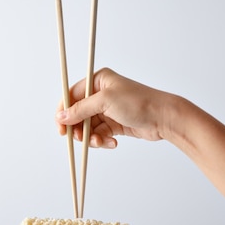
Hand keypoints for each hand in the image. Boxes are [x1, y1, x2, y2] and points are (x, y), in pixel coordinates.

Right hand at [55, 68, 176, 147]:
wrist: (164, 118)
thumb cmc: (139, 103)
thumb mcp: (105, 102)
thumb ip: (80, 109)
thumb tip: (61, 116)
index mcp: (97, 81)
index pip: (71, 96)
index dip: (63, 112)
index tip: (61, 128)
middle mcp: (100, 94)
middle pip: (77, 114)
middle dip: (78, 129)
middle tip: (80, 139)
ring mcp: (107, 110)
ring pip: (87, 127)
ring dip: (91, 138)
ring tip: (100, 142)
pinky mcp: (113, 124)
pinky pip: (99, 134)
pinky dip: (102, 140)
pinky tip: (112, 143)